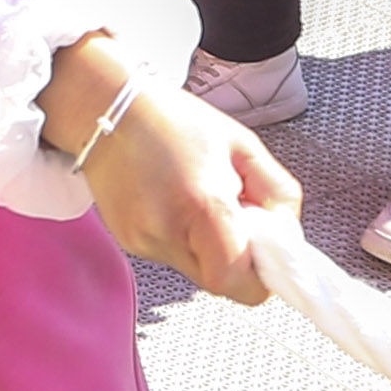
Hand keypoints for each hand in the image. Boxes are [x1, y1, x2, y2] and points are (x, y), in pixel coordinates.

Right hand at [49, 42, 300, 311]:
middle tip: (235, 215)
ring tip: (199, 198)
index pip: (239, 283)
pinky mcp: (128, 242)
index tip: (267, 249)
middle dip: (237, 258)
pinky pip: (172, 255)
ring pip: (196, 270)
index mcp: (202, 205)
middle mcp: (167, 233)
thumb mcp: (242, 144)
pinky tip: (173, 199)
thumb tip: (287, 235)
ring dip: (209, 247)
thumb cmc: (174, 119)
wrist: (103, 107)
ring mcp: (142, 242)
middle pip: (220, 282)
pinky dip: (184, 237)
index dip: (260, 276)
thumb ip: (277, 193)